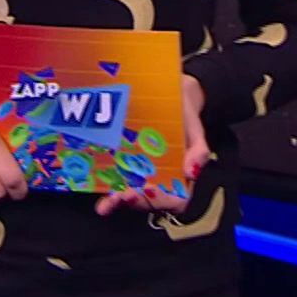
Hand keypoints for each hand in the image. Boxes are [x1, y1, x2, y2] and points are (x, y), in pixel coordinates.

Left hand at [96, 75, 212, 216]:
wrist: (170, 95)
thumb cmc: (185, 115)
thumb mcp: (196, 129)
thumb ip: (199, 151)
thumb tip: (191, 172)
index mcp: (181, 177)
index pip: (176, 200)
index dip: (162, 200)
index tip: (150, 191)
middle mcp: (161, 180)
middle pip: (149, 201)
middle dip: (136, 201)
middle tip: (123, 196)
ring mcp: (142, 173)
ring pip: (131, 194)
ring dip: (118, 200)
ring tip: (108, 200)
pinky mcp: (125, 164)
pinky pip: (117, 179)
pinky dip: (107, 185)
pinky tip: (97, 185)